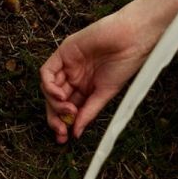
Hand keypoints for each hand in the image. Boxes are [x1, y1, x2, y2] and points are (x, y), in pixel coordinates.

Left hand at [40, 8, 157, 142]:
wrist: (131, 40)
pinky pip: (47, 72)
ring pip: (49, 88)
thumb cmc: (124, 65)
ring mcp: (67, 65)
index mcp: (85, 88)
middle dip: (55, 117)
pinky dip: (49, 86)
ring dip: (54, 103)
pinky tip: (59, 96)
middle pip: (55, 100)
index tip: (65, 138)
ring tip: (69, 110)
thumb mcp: (106, 94)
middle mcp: (74, 77)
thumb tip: (76, 133)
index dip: (63, 123)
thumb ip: (89, 111)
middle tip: (61, 131)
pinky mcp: (63, 52)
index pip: (68, 108)